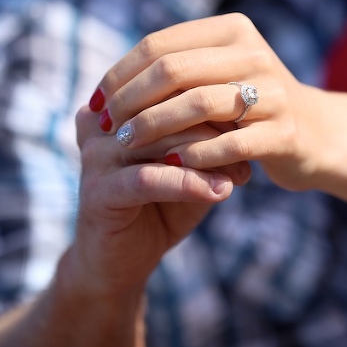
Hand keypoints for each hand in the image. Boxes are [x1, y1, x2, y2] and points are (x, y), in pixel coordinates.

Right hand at [63, 104, 248, 297]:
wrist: (120, 260)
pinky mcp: (98, 190)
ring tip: (241, 174)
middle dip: (214, 128)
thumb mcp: (192, 167)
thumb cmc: (160, 205)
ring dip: (207, 157)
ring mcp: (95, 156)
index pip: (170, 85)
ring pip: (160, 140)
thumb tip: (249, 124)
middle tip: (250, 150)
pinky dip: (188, 184)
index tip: (251, 123)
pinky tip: (220, 192)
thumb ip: (211, 142)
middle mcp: (101, 122)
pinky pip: (148, 179)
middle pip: (165, 107)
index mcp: (120, 105)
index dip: (214, 100)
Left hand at [91, 13, 326, 190]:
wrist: (316, 134)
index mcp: (232, 30)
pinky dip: (193, 155)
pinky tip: (169, 166)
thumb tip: (107, 84)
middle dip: (130, 100)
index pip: (159, 45)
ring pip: (198, 104)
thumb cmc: (250, 104)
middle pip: (174, 70)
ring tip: (127, 145)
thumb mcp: (216, 73)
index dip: (120, 73)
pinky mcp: (284, 133)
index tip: (95, 102)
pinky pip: (228, 145)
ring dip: (154, 127)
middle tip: (106, 126)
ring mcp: (274, 93)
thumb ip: (173, 68)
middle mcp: (255, 53)